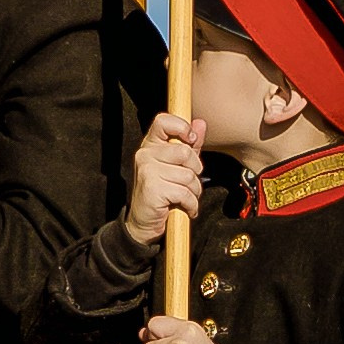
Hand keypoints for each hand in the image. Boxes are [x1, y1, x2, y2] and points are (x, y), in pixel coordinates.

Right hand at [124, 113, 206, 248]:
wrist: (143, 222)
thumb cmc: (162, 192)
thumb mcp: (177, 166)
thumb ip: (189, 145)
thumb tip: (200, 123)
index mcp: (150, 145)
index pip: (163, 121)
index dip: (182, 127)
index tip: (190, 140)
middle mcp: (145, 155)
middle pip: (185, 152)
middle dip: (195, 171)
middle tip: (189, 182)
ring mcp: (147, 171)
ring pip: (188, 176)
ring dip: (194, 191)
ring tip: (186, 198)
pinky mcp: (152, 189)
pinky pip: (184, 193)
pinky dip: (191, 204)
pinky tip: (186, 208)